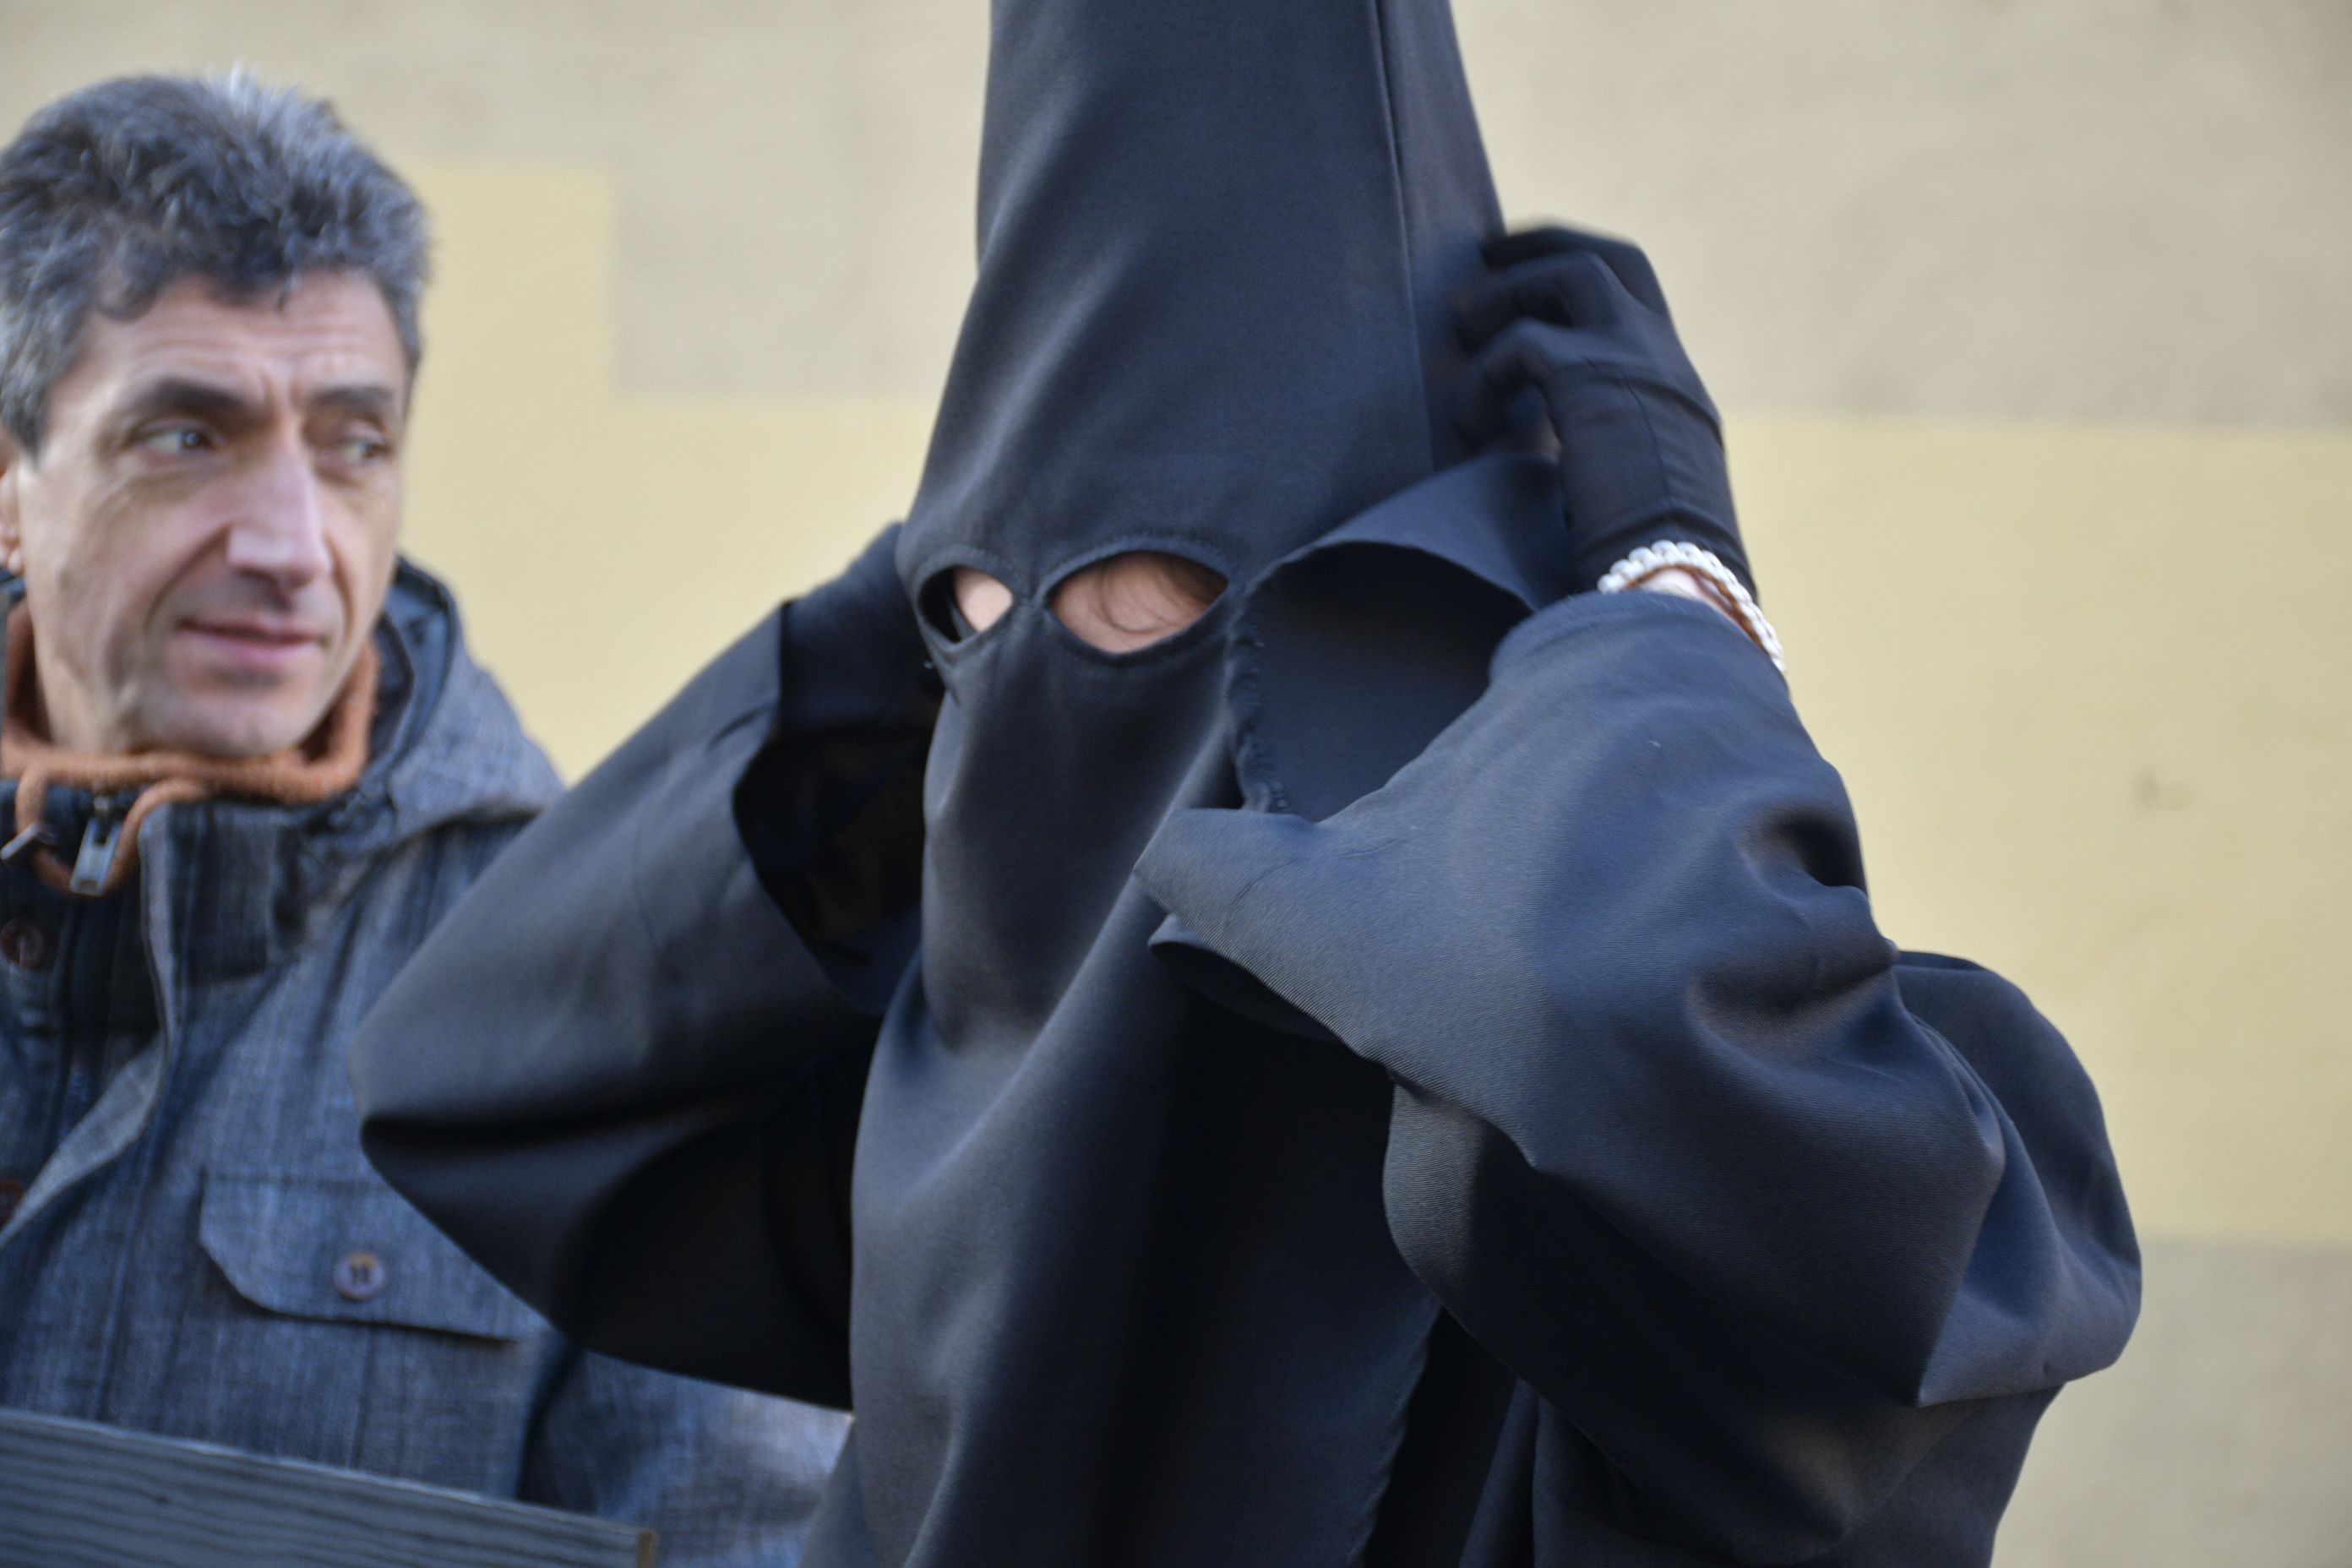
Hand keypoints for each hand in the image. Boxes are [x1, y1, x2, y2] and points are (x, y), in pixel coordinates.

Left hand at [1456, 227, 1753, 596]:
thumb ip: (1603, 462)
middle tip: (1487, 254)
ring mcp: (1638, 361)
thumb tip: (1553, 472)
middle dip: (1548, 245)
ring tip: (1461, 326)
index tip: (1530, 286)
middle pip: (1616, 260)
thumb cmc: (1650, 570)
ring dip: (1509, 292)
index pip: (1640, 305)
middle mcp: (1668, 364)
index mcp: (1679, 394)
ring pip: (1574, 273)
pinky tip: (1471, 424)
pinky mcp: (1593, 378)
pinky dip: (1485, 376)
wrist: (1676, 582)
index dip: (1584, 282)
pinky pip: (1523, 344)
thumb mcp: (1633, 503)